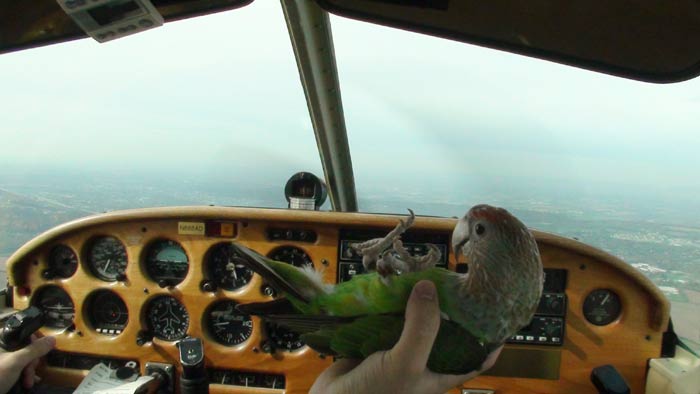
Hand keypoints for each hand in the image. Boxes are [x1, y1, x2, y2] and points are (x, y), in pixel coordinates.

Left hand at [0, 335, 55, 393]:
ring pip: (22, 358)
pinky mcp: (3, 370)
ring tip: (28, 382)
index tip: (42, 350)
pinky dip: (24, 373)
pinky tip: (28, 382)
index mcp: (0, 339)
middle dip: (31, 361)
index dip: (34, 340)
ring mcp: (2, 359)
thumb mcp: (16, 362)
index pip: (22, 331)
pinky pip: (18, 366)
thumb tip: (53, 339)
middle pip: (24, 347)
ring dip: (28, 370)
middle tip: (31, 372)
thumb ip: (35, 349)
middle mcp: (1, 347)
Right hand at [310, 281, 501, 393]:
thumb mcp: (406, 363)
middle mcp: (424, 361)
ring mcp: (400, 350)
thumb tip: (430, 286)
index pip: (478, 357)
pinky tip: (391, 285)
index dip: (491, 336)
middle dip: (447, 307)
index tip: (497, 308)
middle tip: (453, 278)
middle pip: (445, 330)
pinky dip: (389, 304)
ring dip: (415, 301)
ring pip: (415, 321)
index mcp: (440, 373)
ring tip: (423, 274)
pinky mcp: (376, 341)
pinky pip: (388, 319)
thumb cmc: (376, 393)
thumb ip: (422, 327)